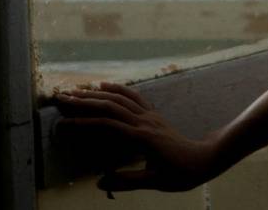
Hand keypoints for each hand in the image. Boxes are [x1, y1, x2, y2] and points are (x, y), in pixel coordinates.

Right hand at [55, 82, 219, 193]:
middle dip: (84, 101)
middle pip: (110, 106)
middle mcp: (145, 122)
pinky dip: (118, 89)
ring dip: (96, 93)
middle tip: (61, 99)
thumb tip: (98, 182)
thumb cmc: (181, 173)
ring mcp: (150, 116)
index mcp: (142, 138)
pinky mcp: (154, 115)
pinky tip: (104, 85)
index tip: (64, 124)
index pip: (107, 125)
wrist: (205, 159)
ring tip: (75, 91)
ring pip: (120, 98)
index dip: (84, 123)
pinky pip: (134, 97)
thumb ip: (127, 181)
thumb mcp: (154, 182)